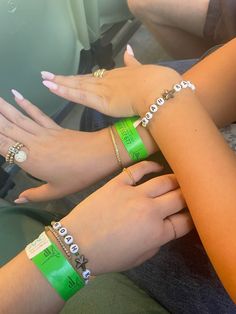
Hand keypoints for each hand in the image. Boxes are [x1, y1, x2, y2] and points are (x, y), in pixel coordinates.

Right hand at [0, 94, 123, 201]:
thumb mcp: (56, 191)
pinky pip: (37, 114)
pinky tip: (17, 94)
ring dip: (3, 107)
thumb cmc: (78, 176)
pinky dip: (26, 104)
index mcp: (29, 160)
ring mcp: (43, 133)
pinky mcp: (54, 127)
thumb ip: (34, 195)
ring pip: (18, 118)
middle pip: (6, 127)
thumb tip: (17, 200)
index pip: (2, 145)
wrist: (99, 156)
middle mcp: (32, 143)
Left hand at [41, 48, 180, 116]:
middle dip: (64, 78)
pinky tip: (52, 87)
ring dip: (59, 83)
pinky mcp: (101, 101)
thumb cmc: (156, 82)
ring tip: (44, 79)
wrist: (159, 90)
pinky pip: (78, 95)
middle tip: (47, 75)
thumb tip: (130, 50)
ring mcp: (101, 90)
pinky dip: (64, 92)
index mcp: (116, 76)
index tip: (68, 78)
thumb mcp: (143, 68)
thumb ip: (134, 61)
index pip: (93, 78)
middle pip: (80, 80)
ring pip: (76, 86)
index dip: (79, 78)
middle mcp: (105, 80)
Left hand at [62, 161, 192, 274]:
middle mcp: (150, 211)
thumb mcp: (140, 258)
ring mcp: (134, 194)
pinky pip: (139, 169)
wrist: (76, 245)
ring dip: (176, 180)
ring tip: (179, 179)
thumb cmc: (109, 257)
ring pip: (164, 181)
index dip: (193, 216)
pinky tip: (158, 167)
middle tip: (189, 193)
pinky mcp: (118, 183)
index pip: (186, 221)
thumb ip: (158, 241)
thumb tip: (166, 225)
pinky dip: (151, 166)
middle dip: (189, 196)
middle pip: (179, 198)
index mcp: (157, 233)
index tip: (193, 212)